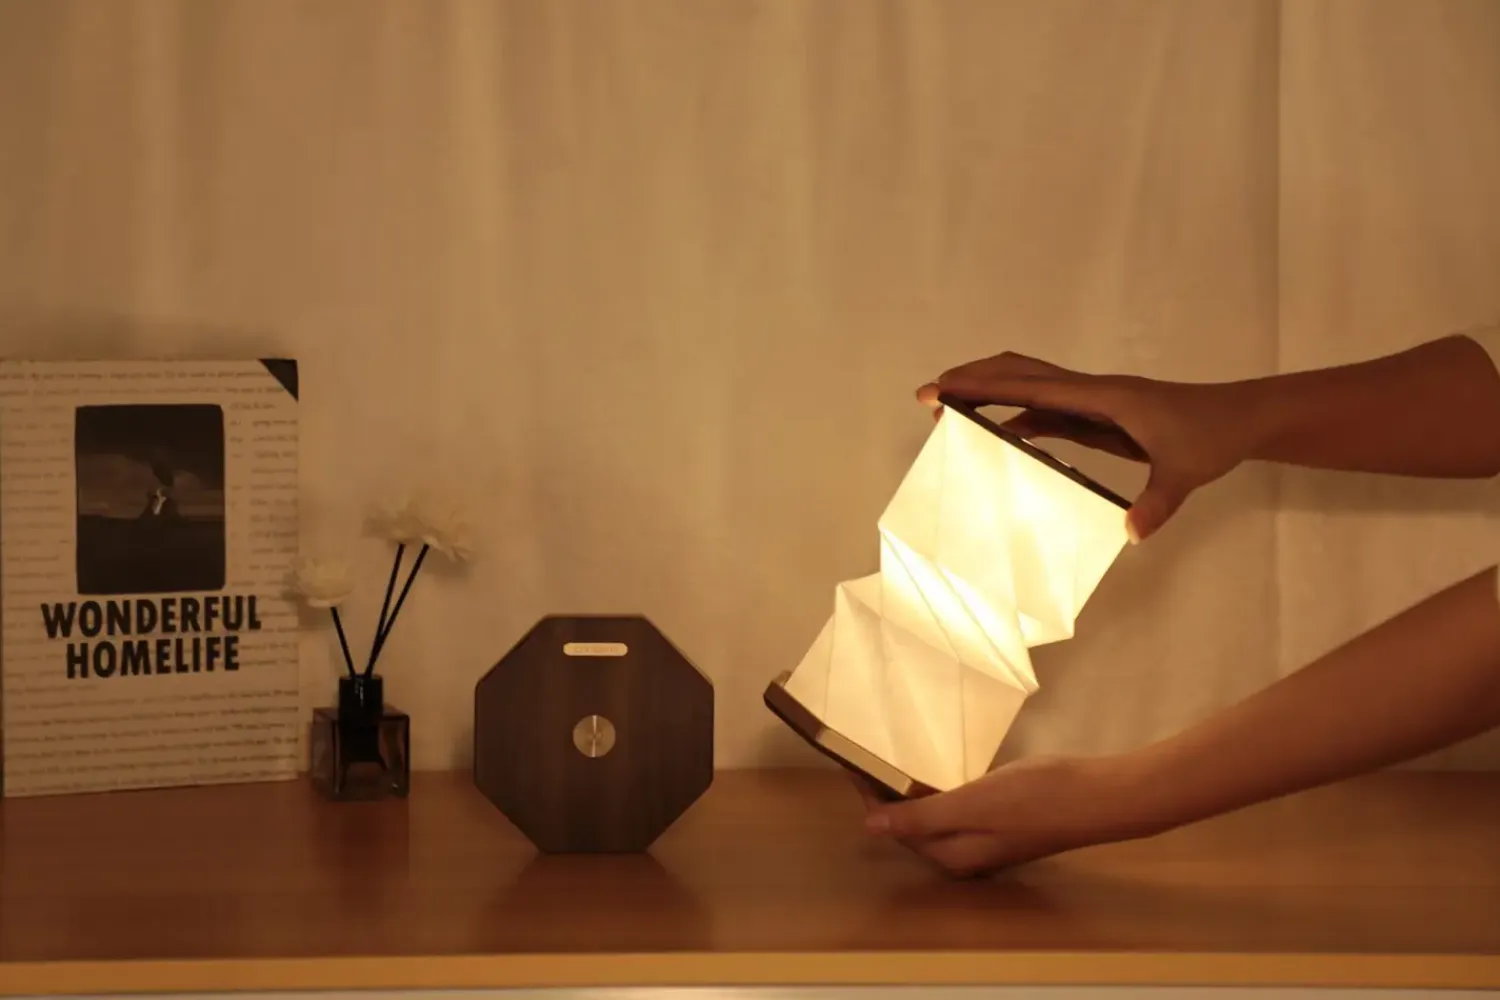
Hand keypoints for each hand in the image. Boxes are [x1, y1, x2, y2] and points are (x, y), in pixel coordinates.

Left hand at [856, 755, 1150, 876]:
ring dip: (913, 791)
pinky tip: (938, 767)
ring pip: (936, 816)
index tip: (852, 762)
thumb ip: (923, 817)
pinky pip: (959, 808)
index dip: (871, 795)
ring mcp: (987, 839)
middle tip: (868, 754)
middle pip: (913, 825)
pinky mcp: (1004, 822)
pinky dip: (941, 788)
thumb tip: (871, 827)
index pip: (896, 827)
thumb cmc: (1038, 798)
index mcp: (952, 855)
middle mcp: (966, 854)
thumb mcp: (974, 804)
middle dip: (888, 794)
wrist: (1100, 796)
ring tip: (894, 757)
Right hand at [917, 352, 1253, 540]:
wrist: (1240, 418)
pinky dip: (1017, 414)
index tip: (942, 389)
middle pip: (1019, 372)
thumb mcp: (1186, 473)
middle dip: (973, 380)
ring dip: (990, 393)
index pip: (1030, 385)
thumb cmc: (1212, 436)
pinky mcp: (1098, 415)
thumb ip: (1158, 503)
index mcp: (1103, 396)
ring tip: (951, 409)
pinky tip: (1001, 432)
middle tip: (929, 395)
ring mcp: (1093, 401)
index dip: (983, 387)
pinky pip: (1048, 409)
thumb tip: (1132, 534)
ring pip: (1030, 385)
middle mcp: (1091, 390)